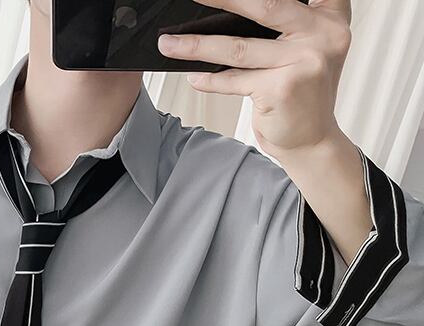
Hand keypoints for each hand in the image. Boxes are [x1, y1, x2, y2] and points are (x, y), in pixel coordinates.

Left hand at [156, 0, 351, 157]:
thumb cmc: (302, 94)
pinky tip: (193, 76)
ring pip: (238, 47)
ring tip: (169, 43)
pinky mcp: (281, 89)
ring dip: (197, 46)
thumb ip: (287, 25)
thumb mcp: (306, 50)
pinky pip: (235, 80)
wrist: (312, 140)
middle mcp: (322, 35)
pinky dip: (210, 80)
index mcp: (329, 18)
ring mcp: (303, 62)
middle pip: (264, 6)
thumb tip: (227, 12)